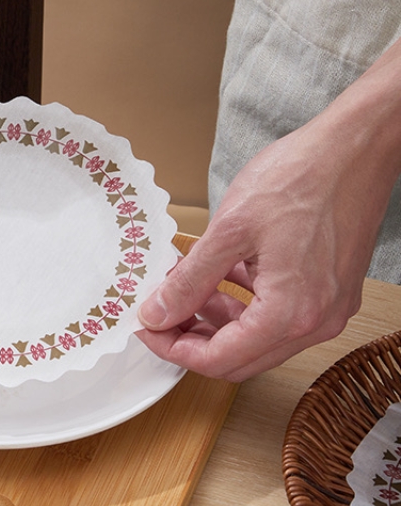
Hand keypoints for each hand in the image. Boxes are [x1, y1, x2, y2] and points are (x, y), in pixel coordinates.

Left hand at [137, 105, 400, 381]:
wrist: (358, 145)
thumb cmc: (304, 176)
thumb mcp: (229, 231)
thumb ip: (189, 281)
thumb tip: (156, 314)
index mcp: (290, 314)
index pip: (217, 360)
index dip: (172, 348)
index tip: (147, 328)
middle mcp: (315, 324)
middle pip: (238, 360)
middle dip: (192, 341)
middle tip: (161, 316)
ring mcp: (327, 311)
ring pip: (257, 343)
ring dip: (217, 325)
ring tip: (187, 294)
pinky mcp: (331, 294)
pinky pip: (278, 320)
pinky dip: (245, 308)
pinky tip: (222, 280)